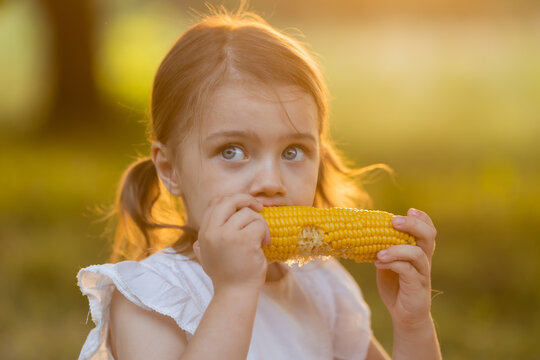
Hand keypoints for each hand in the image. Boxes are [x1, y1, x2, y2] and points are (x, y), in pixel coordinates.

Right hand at [192, 194, 270, 294]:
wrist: (235, 293)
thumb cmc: (226, 276)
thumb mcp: (207, 257)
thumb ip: (205, 244)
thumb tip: (201, 237)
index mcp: (204, 232)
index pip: (215, 202)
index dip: (231, 199)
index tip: (243, 206)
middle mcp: (212, 231)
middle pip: (229, 200)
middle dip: (246, 200)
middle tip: (259, 207)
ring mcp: (227, 235)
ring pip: (248, 213)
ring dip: (260, 223)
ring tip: (261, 239)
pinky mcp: (244, 241)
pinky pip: (259, 224)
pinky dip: (265, 232)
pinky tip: (264, 244)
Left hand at [374, 208, 435, 329]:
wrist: (403, 315)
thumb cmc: (395, 286)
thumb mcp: (387, 263)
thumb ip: (383, 248)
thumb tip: (362, 230)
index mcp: (418, 250)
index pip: (427, 229)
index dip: (422, 218)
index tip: (410, 210)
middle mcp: (424, 260)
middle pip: (428, 236)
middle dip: (413, 225)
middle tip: (395, 221)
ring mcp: (422, 273)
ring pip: (418, 254)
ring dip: (397, 249)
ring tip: (379, 252)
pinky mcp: (417, 287)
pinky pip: (408, 271)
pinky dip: (393, 264)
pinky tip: (378, 263)